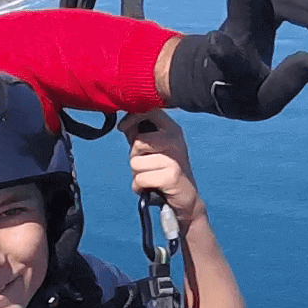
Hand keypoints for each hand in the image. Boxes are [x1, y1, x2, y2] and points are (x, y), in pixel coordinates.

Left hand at [120, 110, 204, 225]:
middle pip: (138, 142)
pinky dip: (139, 187)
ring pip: (136, 163)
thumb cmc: (164, 170)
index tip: (123, 128)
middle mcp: (175, 140)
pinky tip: (150, 188)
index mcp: (171, 129)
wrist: (185, 197)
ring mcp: (175, 158)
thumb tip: (123, 123)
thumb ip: (139, 134)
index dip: (131, 118)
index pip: (149, 111)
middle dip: (134, 156)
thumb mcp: (152, 148)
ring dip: (137, 174)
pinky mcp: (172, 176)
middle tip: (145, 165)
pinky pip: (140, 179)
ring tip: (150, 177)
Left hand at [168, 0, 307, 120]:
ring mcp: (250, 15)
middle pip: (241, 4)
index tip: (216, 43)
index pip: (228, 59)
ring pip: (279, 1)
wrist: (218, 74)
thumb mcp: (261, 102)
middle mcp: (235, 31)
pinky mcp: (264, 7)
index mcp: (228, 65)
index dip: (224, 53)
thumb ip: (285, 84)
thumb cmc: (241, 94)